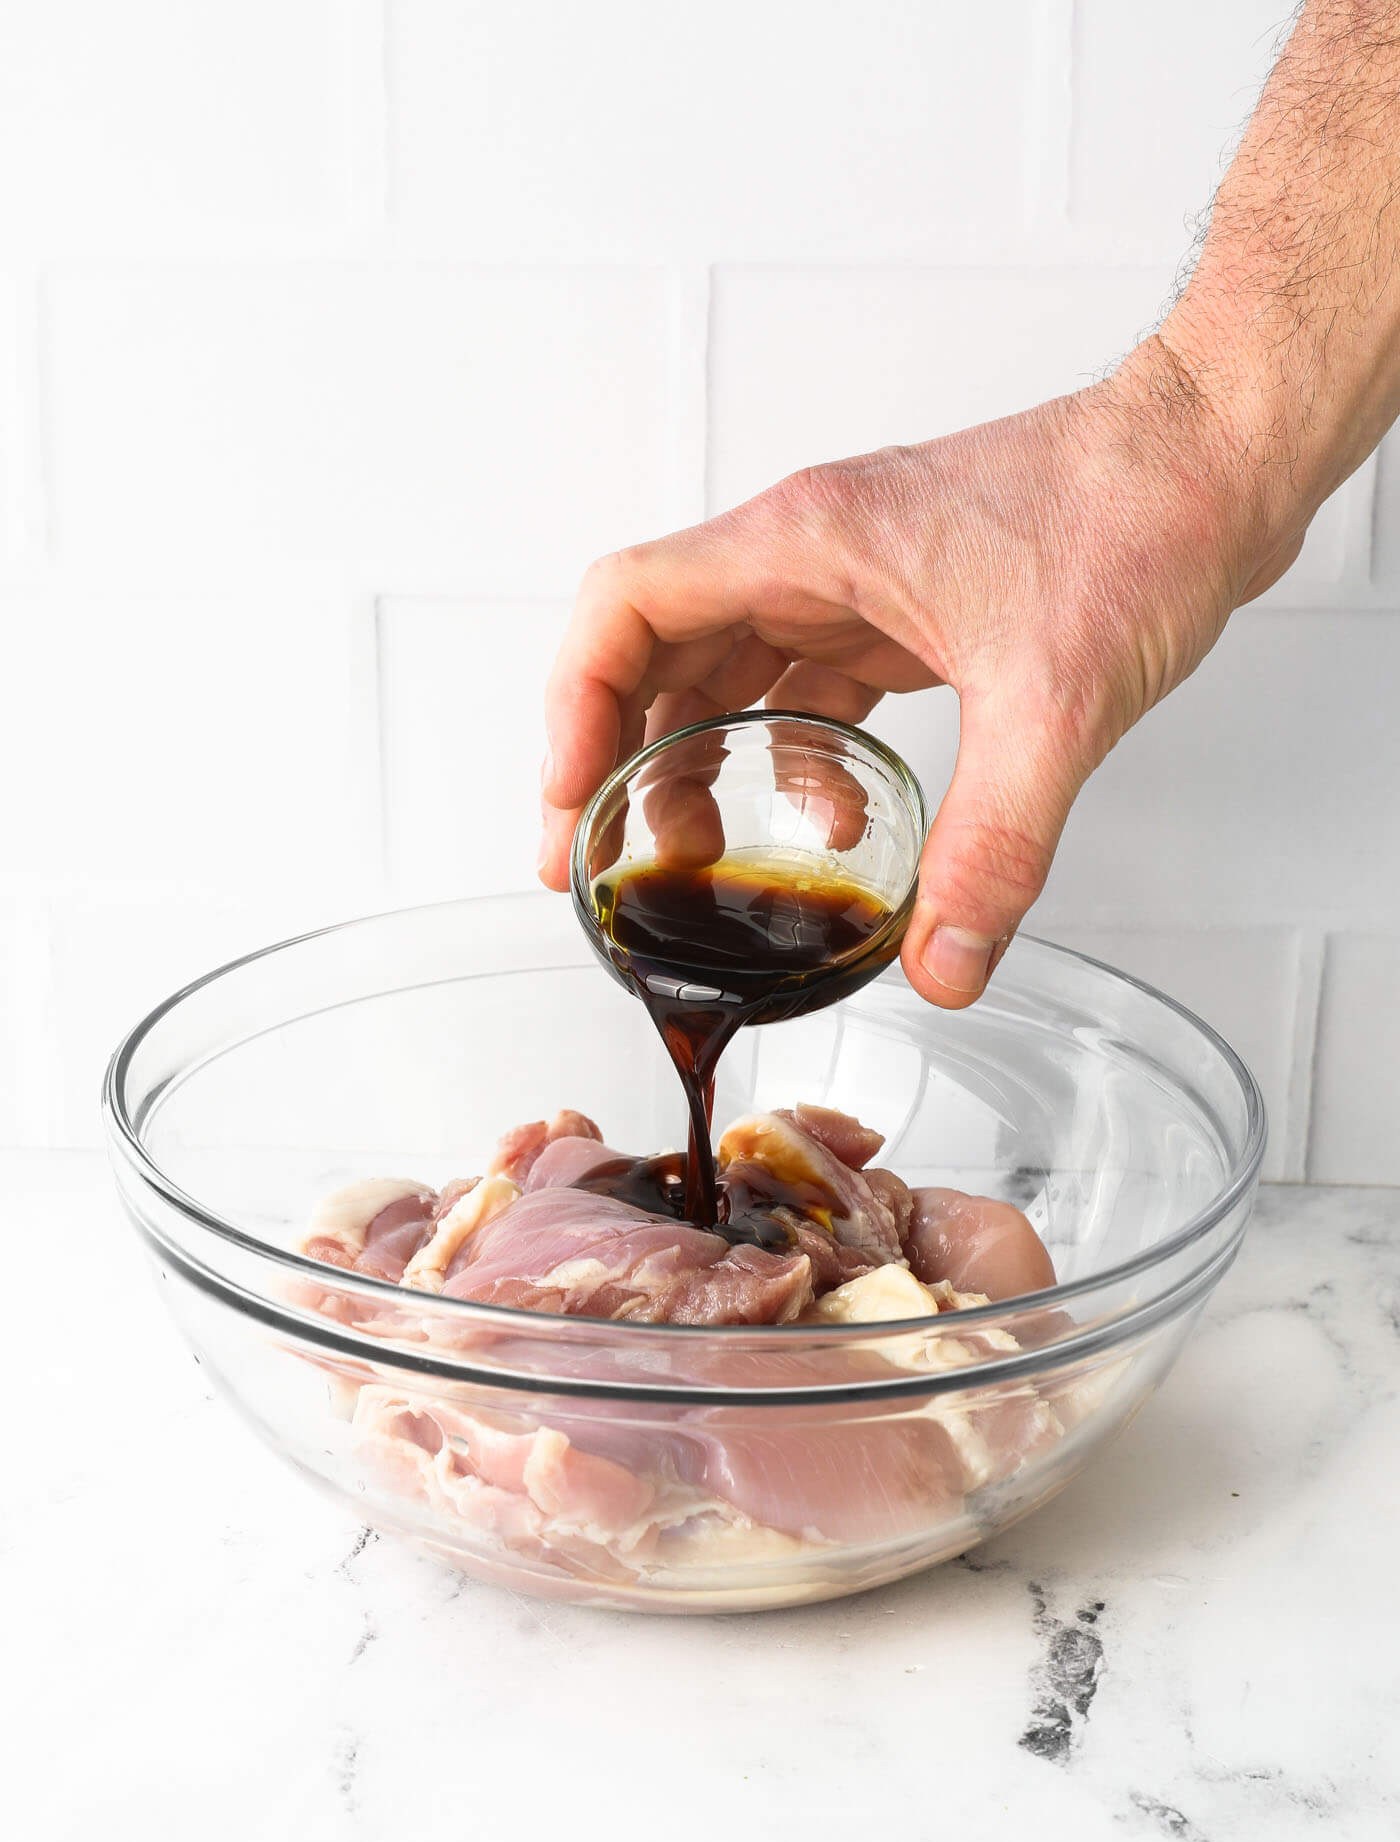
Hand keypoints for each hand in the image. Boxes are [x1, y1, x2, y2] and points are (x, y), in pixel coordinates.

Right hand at [539, 336, 1305, 1006]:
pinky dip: (797, 757)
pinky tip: (835, 825)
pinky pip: (808, 686)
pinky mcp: (903, 610)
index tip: (566, 803)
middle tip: (600, 863)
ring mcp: (856, 579)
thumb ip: (995, 844)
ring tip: (693, 861)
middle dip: (618, 758)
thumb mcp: (1057, 699)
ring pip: (728, 672)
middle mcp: (812, 554)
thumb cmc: (1138, 511)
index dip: (573, 706)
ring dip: (700, 764)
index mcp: (807, 542)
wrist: (1221, 457)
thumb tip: (941, 965)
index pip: (627, 606)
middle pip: (659, 652)